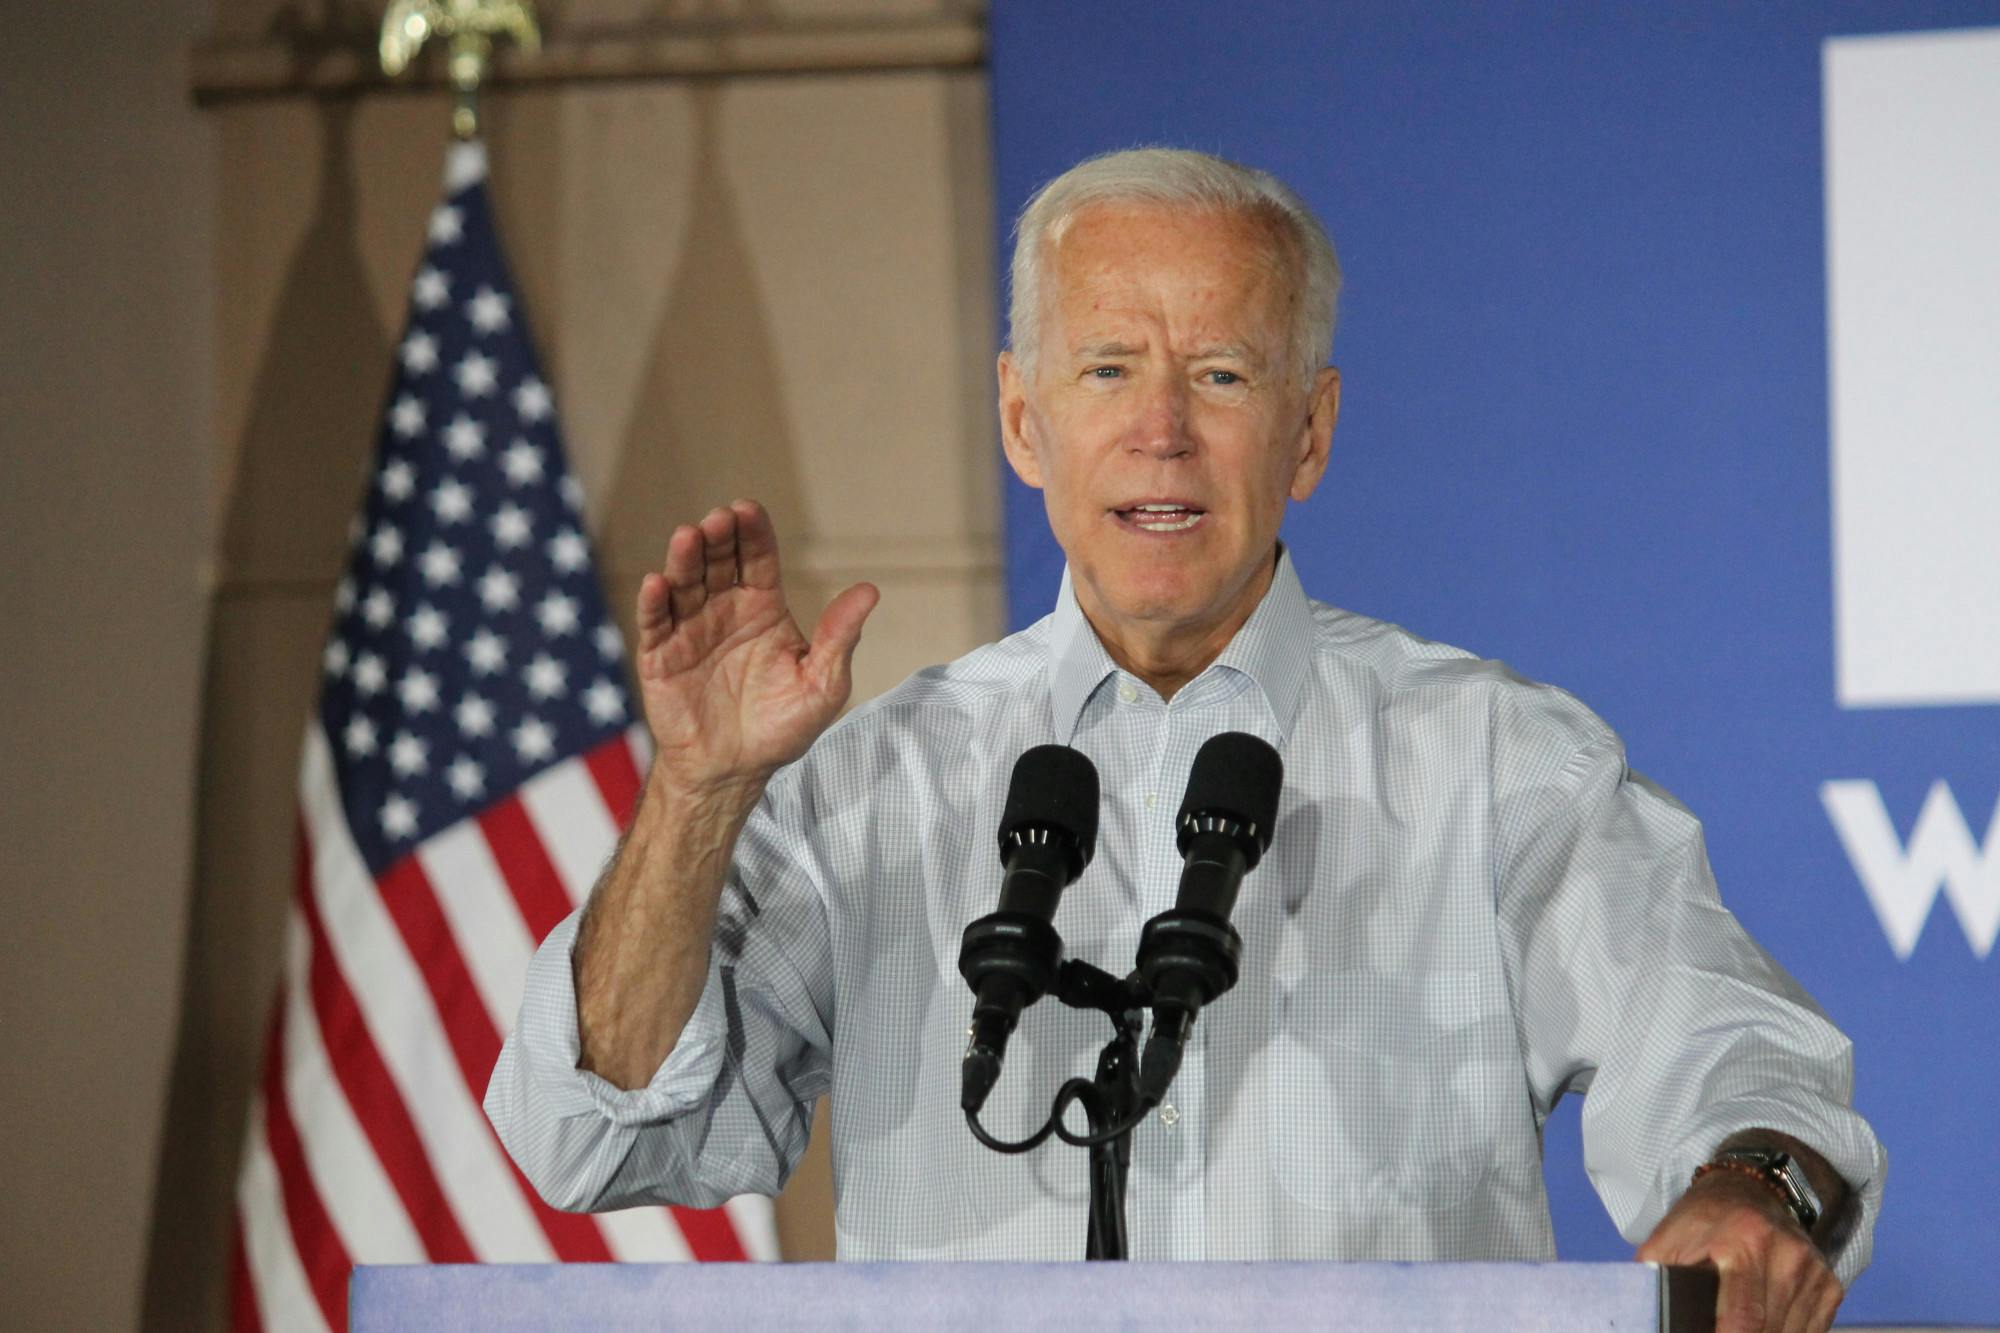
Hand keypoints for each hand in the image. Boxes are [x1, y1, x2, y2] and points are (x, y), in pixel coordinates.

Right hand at [636, 500, 877, 793]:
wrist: (735, 770)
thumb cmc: (781, 726)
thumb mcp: (822, 684)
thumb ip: (839, 638)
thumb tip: (870, 591)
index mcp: (763, 608)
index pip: (758, 559)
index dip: (753, 533)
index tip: (748, 509)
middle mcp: (724, 610)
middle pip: (718, 561)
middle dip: (718, 537)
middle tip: (719, 519)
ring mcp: (690, 630)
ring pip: (684, 584)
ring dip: (684, 559)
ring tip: (687, 537)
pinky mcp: (661, 657)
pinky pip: (655, 624)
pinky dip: (654, 603)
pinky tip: (657, 584)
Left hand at [1636, 1170, 1841, 1332]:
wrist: (1749, 1189)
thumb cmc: (1702, 1220)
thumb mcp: (1668, 1240)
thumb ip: (1657, 1281)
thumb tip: (1648, 1320)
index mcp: (1743, 1241)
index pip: (1743, 1317)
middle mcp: (1786, 1254)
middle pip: (1768, 1331)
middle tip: (1716, 1330)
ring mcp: (1812, 1270)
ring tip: (1735, 1324)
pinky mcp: (1830, 1284)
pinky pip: (1810, 1332)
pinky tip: (1764, 1325)